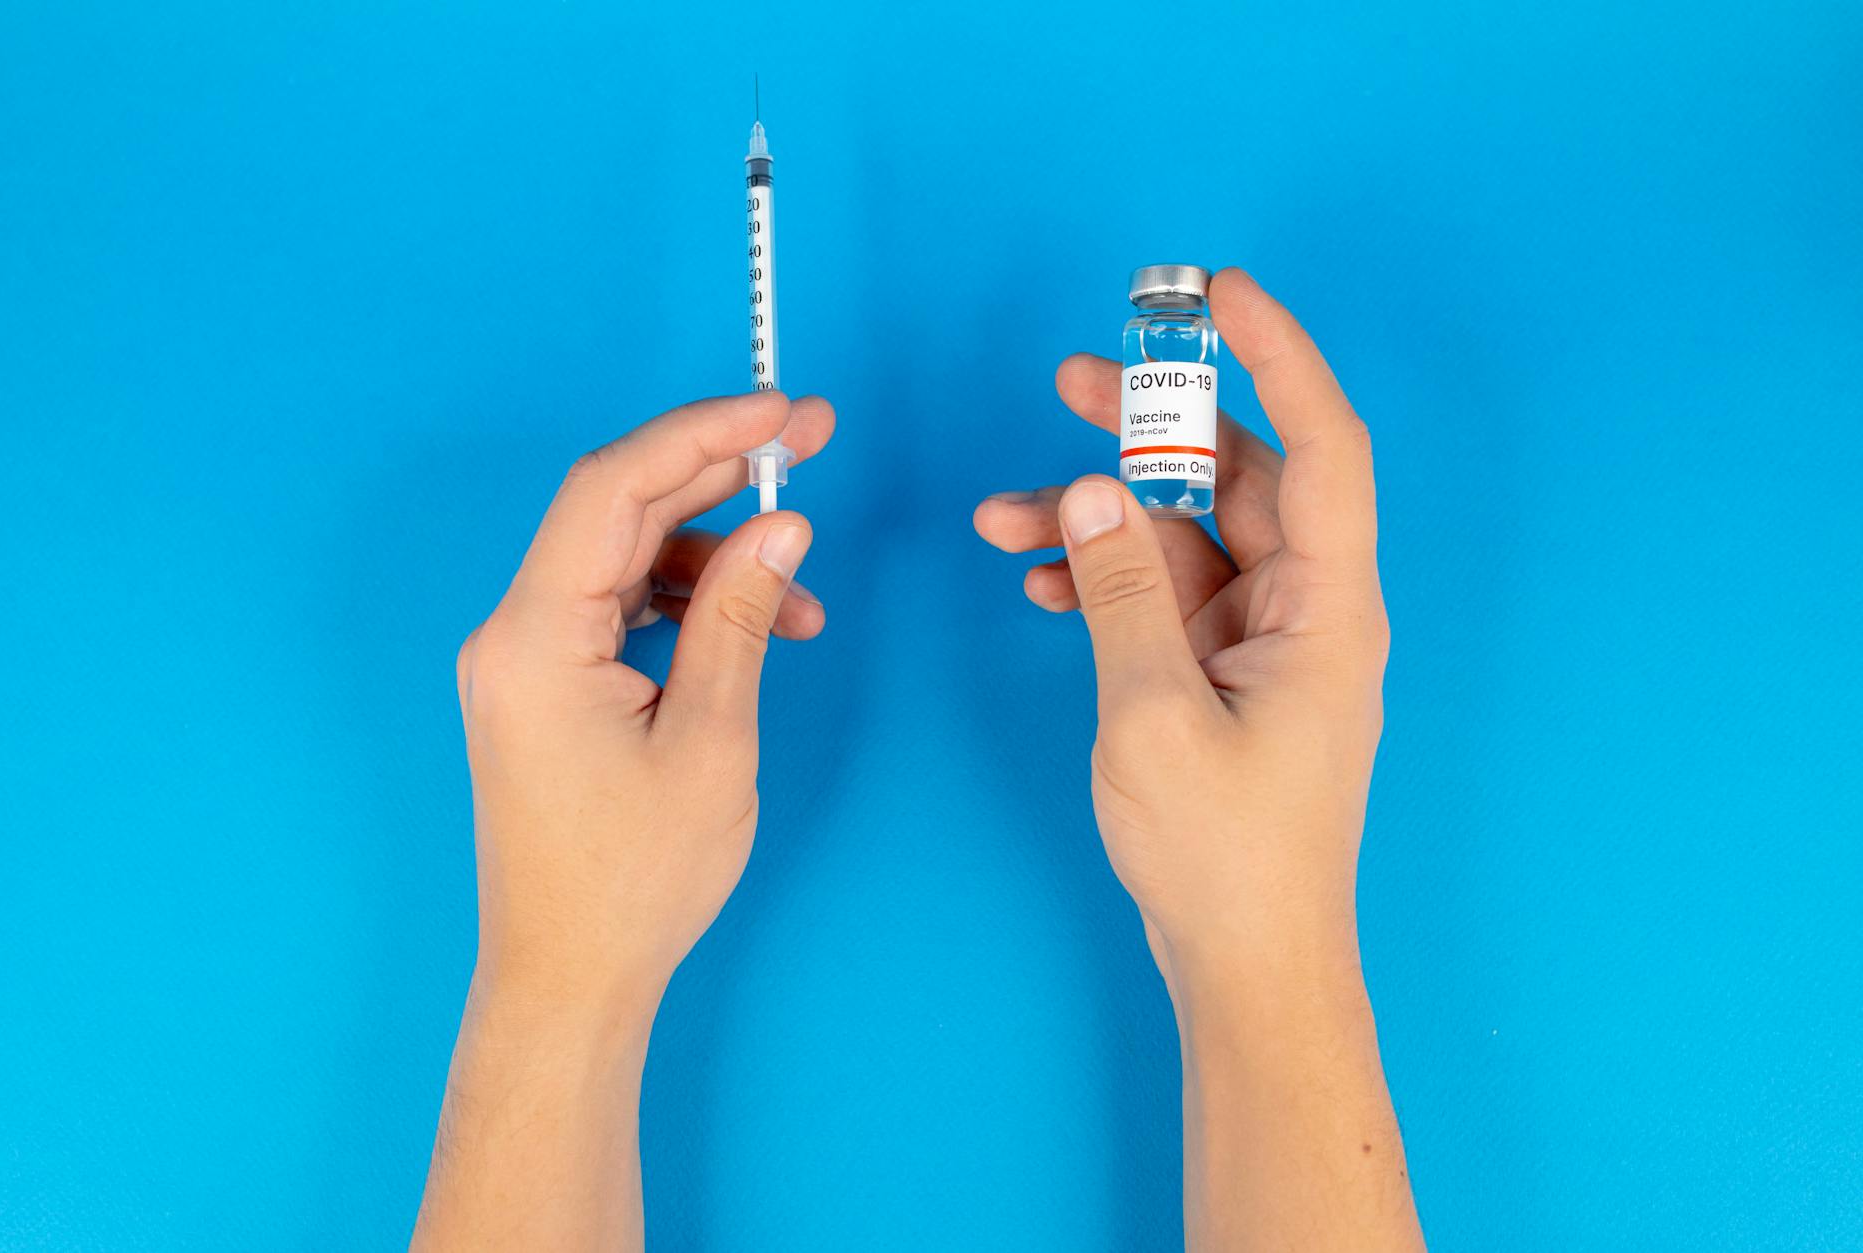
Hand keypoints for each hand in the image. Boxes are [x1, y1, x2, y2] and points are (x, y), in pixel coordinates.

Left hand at [459, 389, 834, 1007]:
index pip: (613, 489)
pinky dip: (692, 601)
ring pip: (627, 554)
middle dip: (717, 467)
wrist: (571, 975)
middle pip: (618, 508)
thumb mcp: (711, 740)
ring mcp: (528, 657)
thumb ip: (742, 618)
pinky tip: (758, 625)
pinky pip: (623, 605)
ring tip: (801, 588)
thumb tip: (780, 526)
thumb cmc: (631, 880)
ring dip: (717, 550)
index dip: (701, 432)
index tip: (782, 411)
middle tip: (808, 436)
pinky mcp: (550, 683)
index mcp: (534, 638)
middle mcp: (515, 633)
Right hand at [973, 268, 1386, 985]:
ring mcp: (1263, 638)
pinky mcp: (1223, 670)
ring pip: (1185, 533)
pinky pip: (1164, 591)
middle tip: (1074, 381)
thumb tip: (1089, 495)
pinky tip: (1041, 582)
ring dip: (1102, 514)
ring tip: (1009, 510)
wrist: (1246, 958)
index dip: (1279, 357)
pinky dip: (1105, 577)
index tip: (1221, 296)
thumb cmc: (1226, 857)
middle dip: (1152, 428)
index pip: (1324, 445)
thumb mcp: (1152, 714)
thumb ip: (1119, 593)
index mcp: (1328, 608)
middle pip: (1240, 475)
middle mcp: (1306, 608)